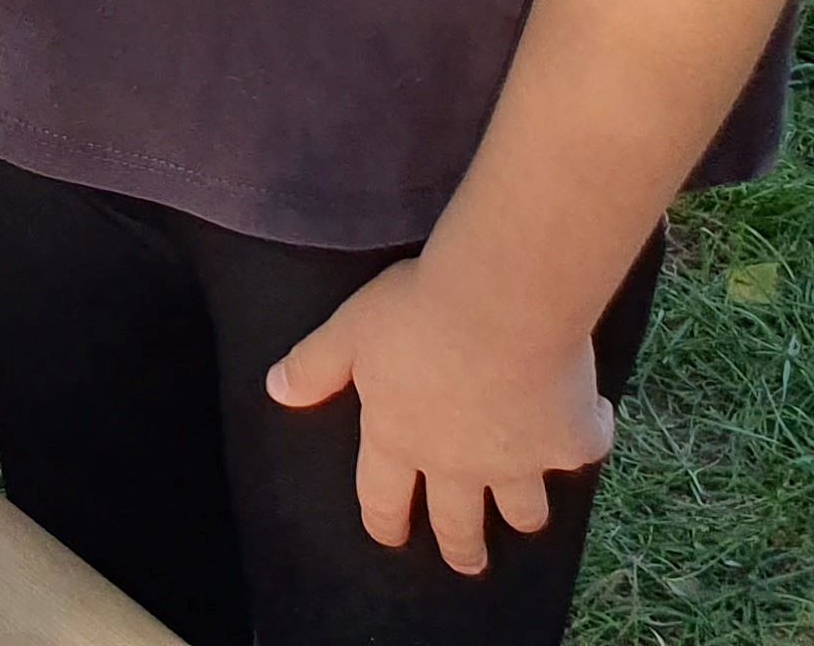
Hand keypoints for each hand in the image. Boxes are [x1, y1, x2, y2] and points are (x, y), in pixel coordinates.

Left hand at [268, 259, 614, 576]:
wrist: (500, 303)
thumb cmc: (414, 311)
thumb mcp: (347, 331)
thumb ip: (314, 366)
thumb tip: (277, 391)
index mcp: (399, 439)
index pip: (383, 497)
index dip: (385, 520)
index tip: (389, 538)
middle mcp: (459, 463)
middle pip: (459, 524)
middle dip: (462, 548)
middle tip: (467, 563)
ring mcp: (519, 461)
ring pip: (525, 508)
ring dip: (524, 513)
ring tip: (526, 518)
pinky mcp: (570, 443)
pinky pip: (583, 450)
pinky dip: (587, 435)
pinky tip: (590, 421)